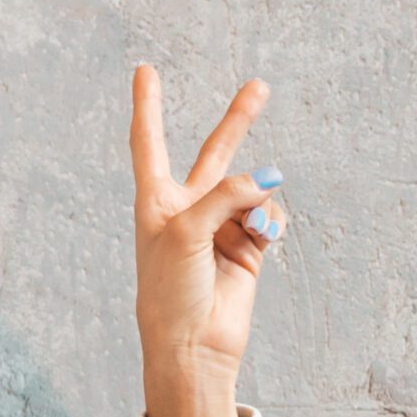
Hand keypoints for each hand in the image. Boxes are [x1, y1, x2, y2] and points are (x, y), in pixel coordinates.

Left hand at [129, 65, 286, 416]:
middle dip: (237, 121)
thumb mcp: (187, 232)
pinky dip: (271, 223)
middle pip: (216, 153)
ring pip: (253, 190)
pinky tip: (263, 238)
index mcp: (156, 202)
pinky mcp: (249, 247)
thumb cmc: (172, 292)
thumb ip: (226, 195)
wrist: (193, 346)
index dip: (149, 106)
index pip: (150, 143)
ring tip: (249, 230)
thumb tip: (269, 179)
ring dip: (257, 201)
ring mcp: (221, 227)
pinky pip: (270, 217)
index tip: (145, 70)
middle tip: (259, 87)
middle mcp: (189, 210)